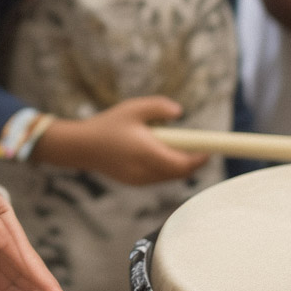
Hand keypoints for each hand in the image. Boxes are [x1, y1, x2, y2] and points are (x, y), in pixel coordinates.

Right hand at [32, 97, 208, 184]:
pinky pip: (158, 177)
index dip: (200, 158)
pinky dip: (165, 168)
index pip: (182, 164)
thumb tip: (180, 112)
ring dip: (178, 165)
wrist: (81, 147)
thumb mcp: (133, 108)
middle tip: (198, 147)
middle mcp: (145, 170)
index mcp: (147, 152)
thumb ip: (159, 107)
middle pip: (179, 173)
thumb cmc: (108, 125)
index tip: (209, 148)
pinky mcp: (134, 183)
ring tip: (176, 147)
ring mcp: (140, 179)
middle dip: (192, 162)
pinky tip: (159, 154)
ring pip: (169, 177)